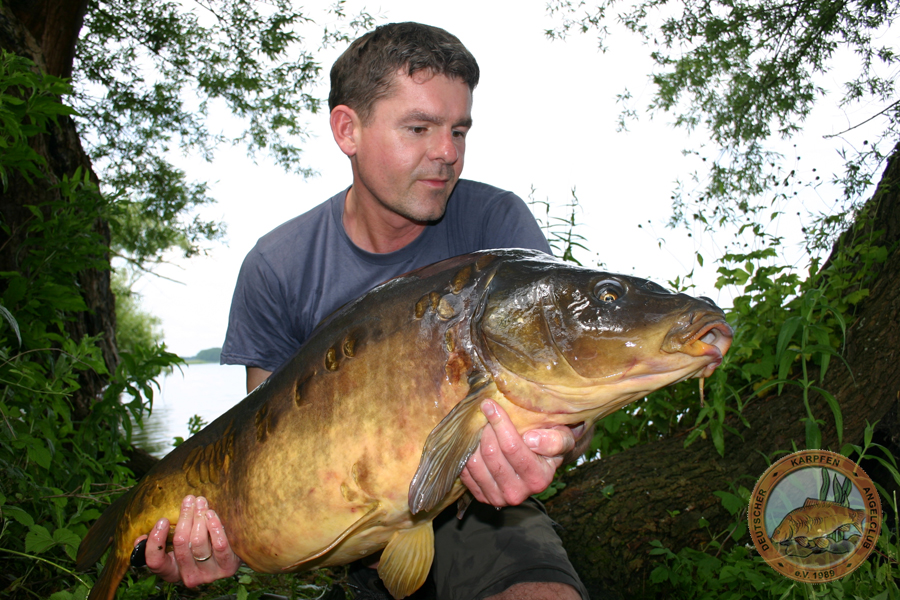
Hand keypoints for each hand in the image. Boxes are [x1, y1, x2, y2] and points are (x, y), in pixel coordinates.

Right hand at [133, 495, 241, 586]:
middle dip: (184, 517)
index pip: (155, 561)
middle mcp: (188, 576)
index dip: (155, 541)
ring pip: (198, 542)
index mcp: (172, 570)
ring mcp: (208, 574)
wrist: (232, 554)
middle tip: (189, 500)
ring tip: (201, 502)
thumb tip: (140, 537)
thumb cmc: (200, 544)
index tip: (163, 519)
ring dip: (199, 517)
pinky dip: (214, 527)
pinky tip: (212, 514)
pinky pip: (219, 546)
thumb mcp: (180, 545)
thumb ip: (163, 540)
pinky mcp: (226, 568)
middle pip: (180, 543)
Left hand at [459, 400, 576, 506]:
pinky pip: (465, 471)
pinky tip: (473, 440)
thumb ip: (555, 440)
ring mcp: (497, 497)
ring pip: (474, 463)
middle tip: (484, 413)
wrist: (540, 465)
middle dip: (485, 429)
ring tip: (479, 426)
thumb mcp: (562, 439)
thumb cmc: (550, 445)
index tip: (490, 404)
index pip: (512, 447)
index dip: (499, 423)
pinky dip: (465, 453)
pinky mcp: (481, 497)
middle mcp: (517, 493)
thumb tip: (531, 439)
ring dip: (473, 439)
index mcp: (538, 479)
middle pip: (491, 454)